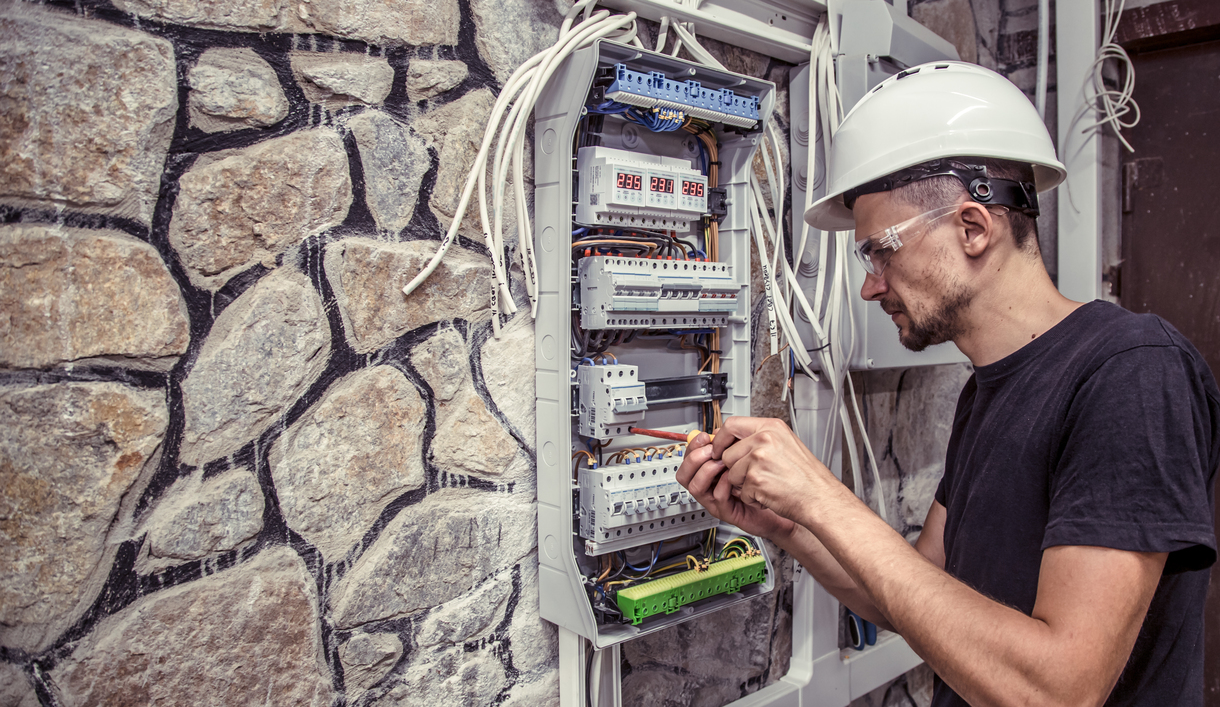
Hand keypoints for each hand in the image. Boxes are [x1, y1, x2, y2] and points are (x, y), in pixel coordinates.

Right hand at [676, 429, 796, 540]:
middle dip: (694, 457)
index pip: (689, 458)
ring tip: (721, 462)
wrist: (785, 502)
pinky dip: (723, 485)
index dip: (693, 446)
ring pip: (695, 486)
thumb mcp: (748, 455)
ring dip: (706, 470)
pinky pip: (717, 497)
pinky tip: (734, 477)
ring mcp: (716, 499)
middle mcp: (710, 485)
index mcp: (711, 471)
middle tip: (710, 450)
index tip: (704, 437)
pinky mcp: (728, 511)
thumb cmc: (767, 480)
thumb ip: (732, 445)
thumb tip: (719, 431)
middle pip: (684, 473)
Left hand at [709, 417, 837, 524]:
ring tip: (767, 484)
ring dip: (744, 485)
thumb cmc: (807, 476)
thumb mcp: (785, 444)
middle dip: (734, 468)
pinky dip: (753, 498)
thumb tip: (730, 437)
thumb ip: (759, 438)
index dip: (721, 439)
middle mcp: (764, 439)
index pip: (731, 424)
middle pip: (727, 453)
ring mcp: (758, 459)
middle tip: (753, 476)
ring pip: (731, 474)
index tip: (718, 449)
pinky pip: (741, 492)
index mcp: (771, 427)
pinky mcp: (755, 479)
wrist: (820, 498)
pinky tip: (769, 494)